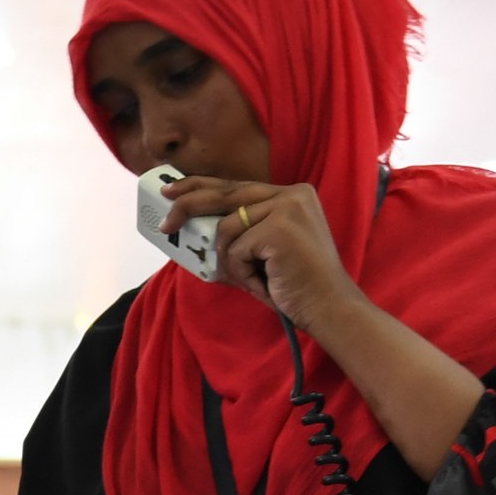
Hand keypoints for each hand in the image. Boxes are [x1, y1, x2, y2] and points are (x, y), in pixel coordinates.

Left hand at [162, 175, 363, 335]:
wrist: (329, 308)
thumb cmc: (296, 286)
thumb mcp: (265, 251)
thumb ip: (240, 233)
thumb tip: (191, 227)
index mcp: (292, 195)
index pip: (236, 186)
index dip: (201, 187)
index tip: (174, 191)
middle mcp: (292, 194)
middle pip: (226, 194)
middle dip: (189, 206)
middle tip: (166, 222)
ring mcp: (287, 207)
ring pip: (227, 228)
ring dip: (231, 261)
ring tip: (254, 279)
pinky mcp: (280, 227)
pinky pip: (235, 248)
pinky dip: (242, 271)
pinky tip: (265, 282)